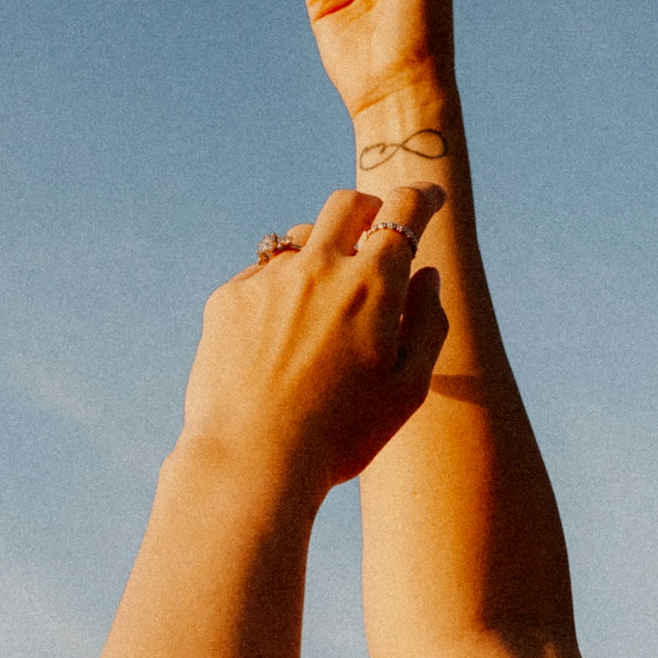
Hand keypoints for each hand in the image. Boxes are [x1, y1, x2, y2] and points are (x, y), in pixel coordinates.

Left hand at [181, 186, 447, 499]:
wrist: (252, 460)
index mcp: (372, 284)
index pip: (404, 210)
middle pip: (347, 204)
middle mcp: (319, 267)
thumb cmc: (341, 434)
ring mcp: (268, 279)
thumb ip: (428, 323)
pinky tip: (277, 343)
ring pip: (299, 240)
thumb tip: (426, 275)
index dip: (423, 196)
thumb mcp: (408, 389)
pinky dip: (278, 294)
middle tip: (373, 233)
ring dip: (318, 255)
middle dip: (367, 209)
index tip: (429, 198)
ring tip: (321, 307)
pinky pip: (260, 277)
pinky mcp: (228, 299)